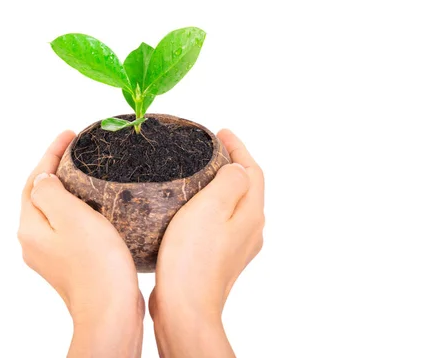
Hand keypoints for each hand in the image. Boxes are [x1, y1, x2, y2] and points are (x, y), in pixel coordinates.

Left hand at [18, 131, 143, 357]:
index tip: (69, 133)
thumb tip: (43, 179)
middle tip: (76, 148)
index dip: (50, 153)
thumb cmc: (95, 263)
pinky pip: (67, 227)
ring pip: (54, 211)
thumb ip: (50, 192)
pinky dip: (76, 209)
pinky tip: (94, 206)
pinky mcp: (69, 265)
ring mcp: (51, 256)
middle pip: (40, 195)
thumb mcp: (70, 216)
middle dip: (55, 169)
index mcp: (30, 228)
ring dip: (66, 188)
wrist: (110, 310)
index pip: (34, 180)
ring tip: (84, 171)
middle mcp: (34, 242)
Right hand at [149, 129, 264, 357]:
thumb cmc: (193, 257)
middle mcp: (251, 231)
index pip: (252, 171)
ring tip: (201, 174)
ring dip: (222, 187)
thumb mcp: (212, 207)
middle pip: (247, 188)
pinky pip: (221, 224)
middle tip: (210, 149)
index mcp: (251, 214)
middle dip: (232, 165)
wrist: (185, 307)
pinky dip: (211, 208)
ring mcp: (236, 249)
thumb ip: (230, 181)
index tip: (222, 132)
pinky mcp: (219, 261)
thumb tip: (238, 169)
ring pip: (234, 207)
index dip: (239, 149)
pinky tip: (192, 210)